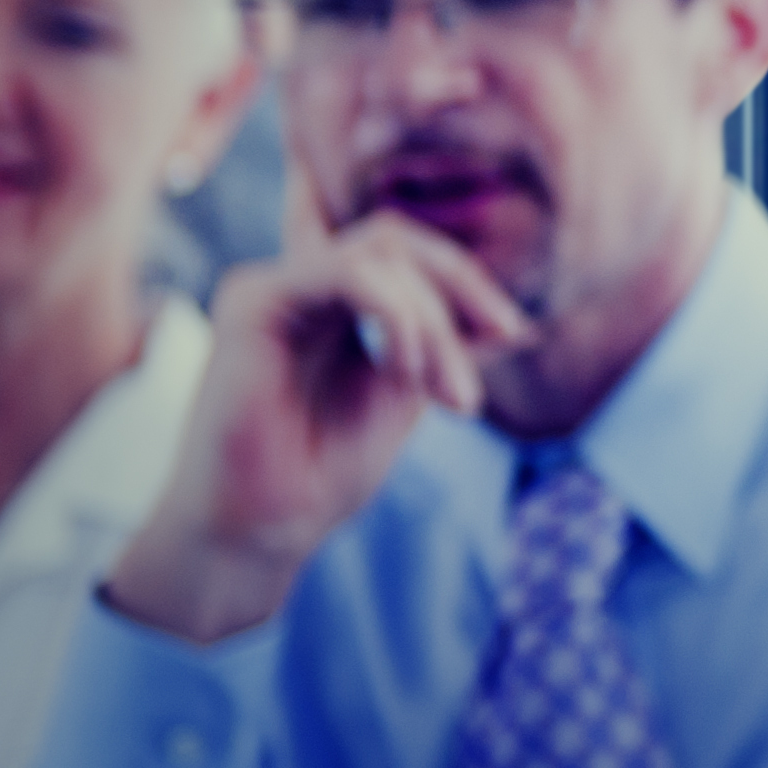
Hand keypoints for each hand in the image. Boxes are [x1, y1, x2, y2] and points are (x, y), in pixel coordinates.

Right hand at [99, 201, 528, 645]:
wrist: (266, 526)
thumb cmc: (325, 468)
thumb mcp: (408, 392)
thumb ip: (445, 345)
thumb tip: (516, 325)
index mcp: (334, 301)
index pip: (406, 251)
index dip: (466, 280)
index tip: (513, 334)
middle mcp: (300, 285)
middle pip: (397, 240)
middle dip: (459, 294)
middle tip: (472, 378)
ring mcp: (273, 286)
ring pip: (380, 252)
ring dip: (431, 320)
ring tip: (443, 390)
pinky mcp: (251, 300)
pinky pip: (345, 271)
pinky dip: (394, 311)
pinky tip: (404, 369)